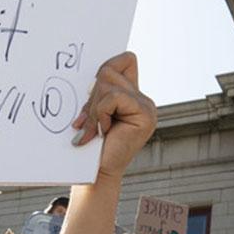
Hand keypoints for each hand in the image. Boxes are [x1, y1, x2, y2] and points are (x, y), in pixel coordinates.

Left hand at [71, 52, 155, 179]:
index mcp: (133, 96)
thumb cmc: (92, 144)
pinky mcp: (145, 114)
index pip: (125, 59)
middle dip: (92, 94)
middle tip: (85, 120)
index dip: (107, 67)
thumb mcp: (94, 111)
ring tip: (93, 129)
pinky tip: (104, 131)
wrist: (98, 173)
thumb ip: (99, 91)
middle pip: (110, 69)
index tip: (93, 92)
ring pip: (109, 83)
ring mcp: (147, 107)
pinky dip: (101, 113)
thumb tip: (90, 71)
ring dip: (94, 107)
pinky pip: (114, 97)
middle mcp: (143, 100)